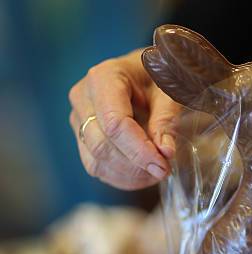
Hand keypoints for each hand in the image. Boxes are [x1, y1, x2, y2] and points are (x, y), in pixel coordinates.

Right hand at [68, 49, 180, 189]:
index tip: (163, 165)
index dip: (139, 150)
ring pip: (96, 160)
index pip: (115, 123)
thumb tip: (165, 152)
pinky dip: (121, 177)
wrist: (146, 73)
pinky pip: (95, 166)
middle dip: (135, 165)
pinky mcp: (81, 136)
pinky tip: (144, 175)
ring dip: (129, 175)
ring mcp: (78, 118)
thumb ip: (167, 120)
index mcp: (103, 78)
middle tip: (164, 170)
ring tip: (157, 172)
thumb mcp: (169, 92)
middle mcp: (83, 97)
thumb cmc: (158, 78)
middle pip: (102, 145)